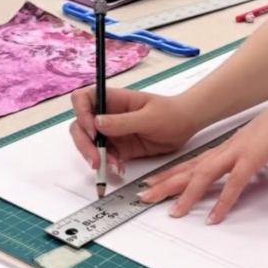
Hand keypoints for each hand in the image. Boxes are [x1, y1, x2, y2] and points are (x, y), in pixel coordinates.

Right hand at [70, 87, 198, 174]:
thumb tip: (97, 123)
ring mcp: (112, 132)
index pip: (83, 99)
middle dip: (84, 143)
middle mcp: (107, 115)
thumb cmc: (171, 112)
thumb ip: (123, 121)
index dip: (81, 113)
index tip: (92, 129)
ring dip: (95, 157)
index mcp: (113, 99)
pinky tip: (119, 168)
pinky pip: (105, 157)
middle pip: (80, 126)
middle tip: (96, 160)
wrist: (186, 125)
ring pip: (89, 144)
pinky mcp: (119, 148)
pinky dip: (108, 165)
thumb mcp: (149, 117)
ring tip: (112, 166)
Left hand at [137, 88, 267, 223]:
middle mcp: (227, 148)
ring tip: (174, 213)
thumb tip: (241, 170)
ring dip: (187, 194)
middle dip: (166, 184)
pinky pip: (234, 183)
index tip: (154, 184)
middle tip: (144, 197)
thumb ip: (247, 157)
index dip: (171, 174)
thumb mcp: (260, 144)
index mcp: (227, 146)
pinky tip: (214, 217)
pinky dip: (223, 201)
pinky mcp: (253, 157)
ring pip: (204, 174)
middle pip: (190, 168)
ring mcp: (238, 152)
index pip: (193, 162)